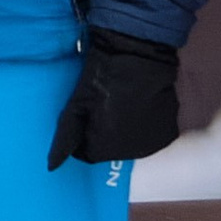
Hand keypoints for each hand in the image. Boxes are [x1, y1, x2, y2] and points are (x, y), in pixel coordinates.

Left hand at [48, 29, 180, 168]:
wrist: (139, 54)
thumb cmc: (102, 77)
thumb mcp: (76, 105)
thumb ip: (65, 138)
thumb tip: (52, 166)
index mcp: (107, 148)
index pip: (88, 154)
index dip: (83, 135)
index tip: (85, 116)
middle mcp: (133, 152)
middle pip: (111, 151)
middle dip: (105, 133)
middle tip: (103, 107)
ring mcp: (154, 143)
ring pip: (131, 144)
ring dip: (125, 130)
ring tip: (122, 104)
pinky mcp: (169, 131)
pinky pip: (149, 135)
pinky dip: (143, 125)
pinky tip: (139, 105)